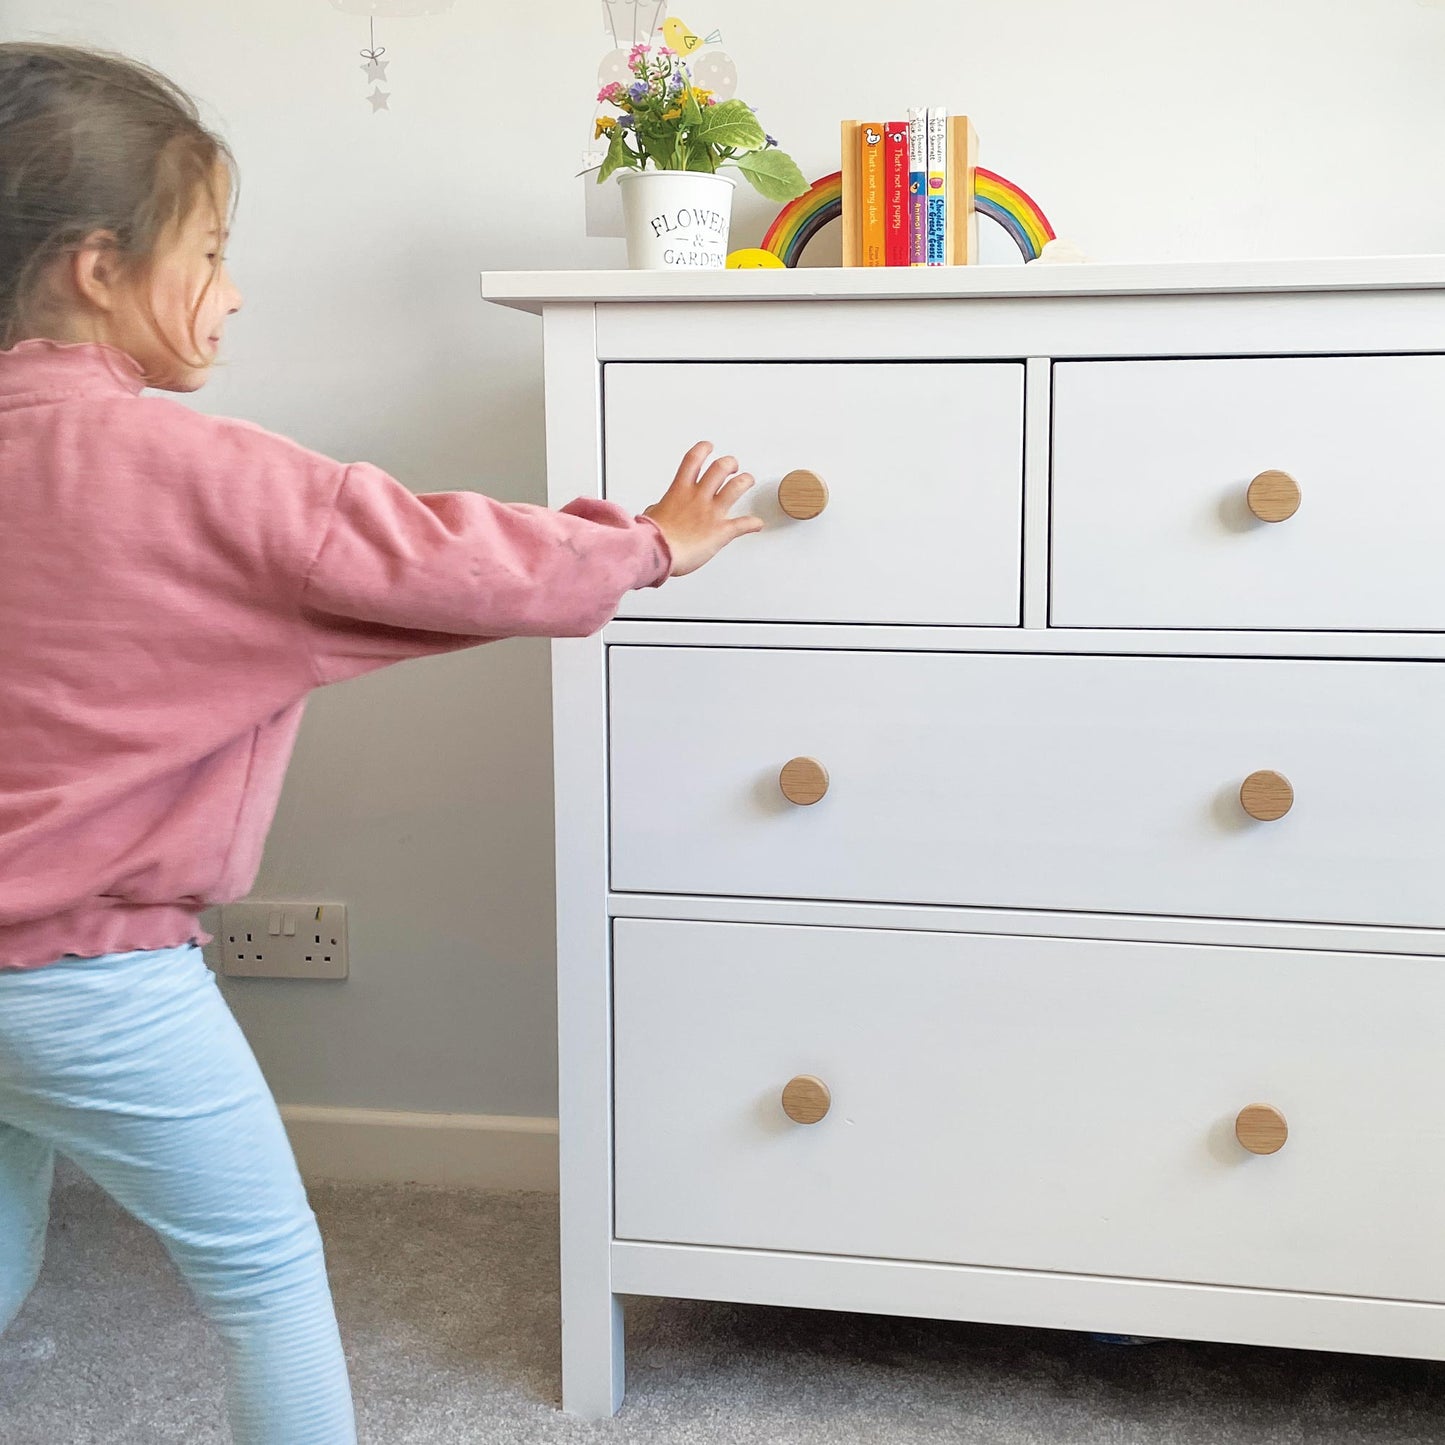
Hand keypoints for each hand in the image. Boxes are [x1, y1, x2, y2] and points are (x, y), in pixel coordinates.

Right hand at [643, 441, 763, 577]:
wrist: (658, 552)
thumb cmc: (653, 537)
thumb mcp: (652, 515)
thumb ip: (659, 509)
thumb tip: (657, 510)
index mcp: (680, 490)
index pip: (694, 459)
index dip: (703, 449)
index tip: (709, 447)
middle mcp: (698, 497)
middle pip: (720, 467)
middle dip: (730, 463)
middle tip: (732, 466)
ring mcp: (712, 513)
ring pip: (736, 487)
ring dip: (745, 481)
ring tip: (748, 481)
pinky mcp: (721, 531)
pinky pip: (743, 524)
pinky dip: (753, 523)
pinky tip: (757, 523)